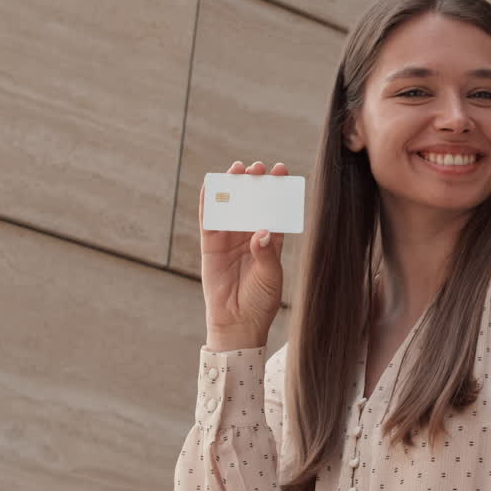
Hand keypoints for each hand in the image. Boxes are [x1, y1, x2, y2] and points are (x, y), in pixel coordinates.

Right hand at [200, 160, 287, 349]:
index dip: (278, 191)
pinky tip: (211, 185)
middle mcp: (249, 237)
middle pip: (252, 204)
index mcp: (270, 242)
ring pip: (230, 208)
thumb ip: (266, 253)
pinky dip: (209, 203)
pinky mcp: (211, 247)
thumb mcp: (271, 275)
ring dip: (233, 188)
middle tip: (259, 167)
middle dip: (255, 184)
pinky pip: (208, 221)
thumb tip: (262, 230)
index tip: (282, 171)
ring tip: (238, 169)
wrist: (238, 323)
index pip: (275, 211)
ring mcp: (229, 241)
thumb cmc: (260, 301)